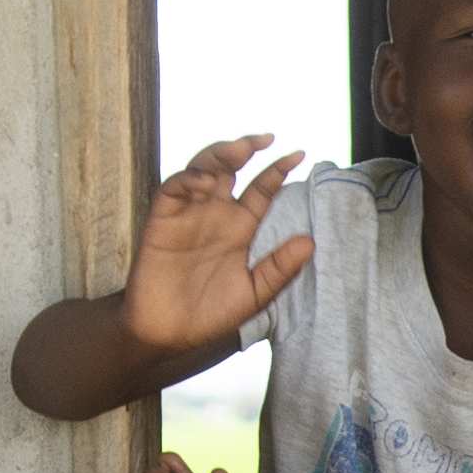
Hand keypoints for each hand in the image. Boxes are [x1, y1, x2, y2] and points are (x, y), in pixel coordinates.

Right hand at [127, 137, 314, 349]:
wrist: (167, 333)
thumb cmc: (209, 315)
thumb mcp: (253, 293)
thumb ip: (279, 268)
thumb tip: (310, 242)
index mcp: (240, 228)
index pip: (261, 190)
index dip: (277, 170)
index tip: (300, 154)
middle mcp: (215, 214)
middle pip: (230, 168)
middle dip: (244, 148)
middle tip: (263, 140)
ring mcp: (188, 214)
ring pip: (202, 169)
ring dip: (218, 155)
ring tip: (238, 152)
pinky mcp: (162, 219)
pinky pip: (173, 189)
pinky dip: (189, 179)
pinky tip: (205, 181)